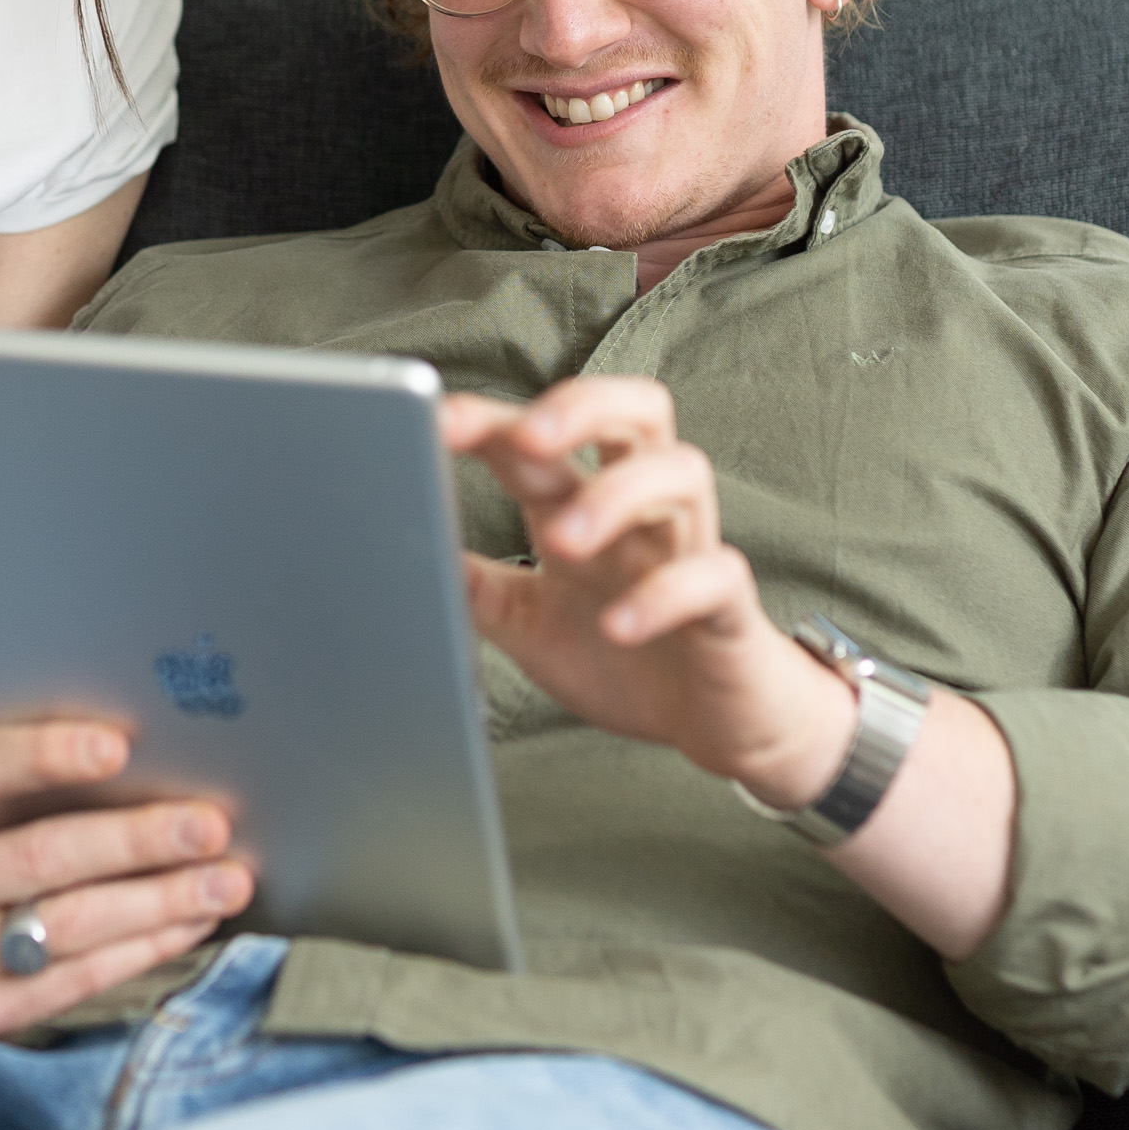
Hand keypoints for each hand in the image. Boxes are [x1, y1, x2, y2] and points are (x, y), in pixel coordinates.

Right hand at [0, 674, 254, 1034]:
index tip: (122, 745)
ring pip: (70, 924)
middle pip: (38, 855)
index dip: (48, 753)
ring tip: (228, 879)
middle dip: (136, 838)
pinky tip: (193, 920)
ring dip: (161, 900)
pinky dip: (147, 947)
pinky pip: (81, 978)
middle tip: (210, 824)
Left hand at [440, 380, 856, 807]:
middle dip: (581, 408)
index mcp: (586, 502)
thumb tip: (400, 551)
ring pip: (681, 472)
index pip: (544, 434)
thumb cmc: (623, 652)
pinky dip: (664, 594)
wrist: (713, 721)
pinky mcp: (728, 604)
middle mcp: (643, 509)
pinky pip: (712, 576)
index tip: (436, 420)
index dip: (493, 418)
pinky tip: (620, 625)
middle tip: (527, 438)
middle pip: (638, 410)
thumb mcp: (527, 620)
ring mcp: (690, 548)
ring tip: (562, 542)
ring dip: (618, 495)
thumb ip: (472, 584)